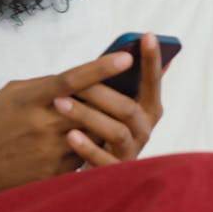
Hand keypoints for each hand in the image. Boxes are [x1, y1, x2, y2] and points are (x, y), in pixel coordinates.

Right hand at [0, 50, 134, 196]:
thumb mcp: (11, 94)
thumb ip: (43, 84)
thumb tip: (78, 77)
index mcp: (29, 98)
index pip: (72, 79)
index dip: (101, 67)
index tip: (127, 57)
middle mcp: (41, 123)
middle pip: (90, 107)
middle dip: (114, 98)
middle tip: (134, 89)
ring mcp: (48, 150)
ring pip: (92, 133)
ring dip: (104, 124)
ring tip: (113, 117)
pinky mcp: (53, 172)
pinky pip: (84, 156)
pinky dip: (91, 147)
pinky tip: (90, 142)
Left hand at [53, 33, 163, 167]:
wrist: (85, 173)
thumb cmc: (95, 128)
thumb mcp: (104, 104)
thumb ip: (114, 84)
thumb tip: (121, 52)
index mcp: (147, 110)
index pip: (153, 82)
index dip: (152, 60)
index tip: (146, 36)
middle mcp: (144, 131)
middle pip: (128, 108)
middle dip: (101, 92)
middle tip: (74, 80)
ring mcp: (131, 153)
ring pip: (115, 132)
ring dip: (87, 115)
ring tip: (59, 103)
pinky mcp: (116, 175)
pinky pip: (103, 162)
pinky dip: (87, 147)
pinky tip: (70, 136)